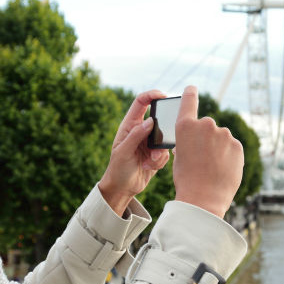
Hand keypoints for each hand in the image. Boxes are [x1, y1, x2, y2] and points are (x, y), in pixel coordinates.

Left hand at [98, 90, 170, 215]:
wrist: (122, 188)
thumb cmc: (117, 169)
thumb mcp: (123, 152)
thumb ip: (136, 135)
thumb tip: (151, 120)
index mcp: (130, 125)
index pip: (141, 102)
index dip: (151, 95)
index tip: (163, 96)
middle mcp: (141, 131)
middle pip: (159, 120)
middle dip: (162, 132)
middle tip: (158, 146)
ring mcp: (150, 142)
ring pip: (165, 139)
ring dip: (159, 152)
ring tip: (148, 162)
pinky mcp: (156, 154)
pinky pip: (166, 152)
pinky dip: (160, 161)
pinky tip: (148, 167)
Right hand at [171, 85, 242, 217]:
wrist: (204, 198)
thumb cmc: (187, 179)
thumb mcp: (180, 156)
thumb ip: (188, 142)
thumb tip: (197, 140)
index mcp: (185, 126)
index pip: (189, 100)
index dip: (190, 93)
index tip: (192, 88)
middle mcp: (205, 125)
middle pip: (207, 126)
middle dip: (207, 138)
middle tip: (203, 158)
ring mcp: (223, 134)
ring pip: (221, 138)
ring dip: (219, 147)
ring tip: (213, 167)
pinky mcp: (237, 145)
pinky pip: (232, 147)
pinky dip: (229, 155)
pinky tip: (223, 169)